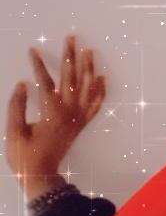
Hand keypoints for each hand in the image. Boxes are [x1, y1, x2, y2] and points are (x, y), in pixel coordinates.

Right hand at [5, 34, 105, 198]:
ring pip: (86, 88)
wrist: (42, 177)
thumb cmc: (25, 156)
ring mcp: (77, 118)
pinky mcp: (82, 125)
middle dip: (70, 56)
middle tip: (72, 38)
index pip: (45, 81)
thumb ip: (17, 106)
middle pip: (71, 78)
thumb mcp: (14, 132)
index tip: (33, 50)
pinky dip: (100, 90)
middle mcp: (68, 112)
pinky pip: (96, 105)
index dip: (38, 64)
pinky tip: (102, 78)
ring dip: (88, 68)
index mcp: (50, 112)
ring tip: (89, 51)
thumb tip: (23, 83)